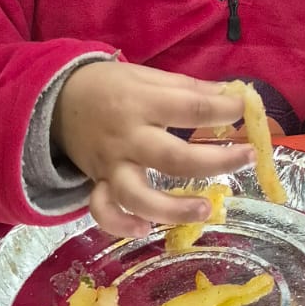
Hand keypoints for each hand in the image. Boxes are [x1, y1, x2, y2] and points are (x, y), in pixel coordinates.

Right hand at [52, 62, 255, 237]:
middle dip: (215, 162)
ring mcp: (111, 165)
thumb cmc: (110, 87)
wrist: (56, 100)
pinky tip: (145, 229)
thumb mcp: (147, 75)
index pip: (190, 108)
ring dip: (173, 209)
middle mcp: (127, 137)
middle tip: (248, 158)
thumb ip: (187, 89)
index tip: (244, 110)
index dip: (223, 110)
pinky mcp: (97, 183)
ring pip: (138, 196)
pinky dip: (121, 225)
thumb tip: (230, 95)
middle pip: (174, 158)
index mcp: (142, 103)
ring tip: (206, 210)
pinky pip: (103, 211)